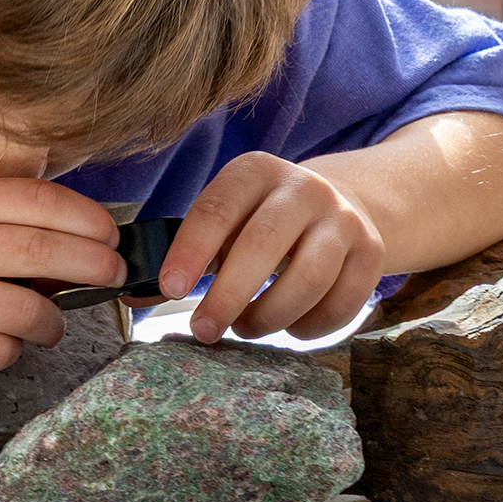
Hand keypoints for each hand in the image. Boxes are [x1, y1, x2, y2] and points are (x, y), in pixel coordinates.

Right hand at [0, 177, 119, 376]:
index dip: (85, 218)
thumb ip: (6, 218)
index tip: (111, 234)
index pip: (34, 201)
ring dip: (54, 321)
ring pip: (25, 311)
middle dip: (91, 264)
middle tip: (113, 274)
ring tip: (52, 323)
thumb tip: (90, 237)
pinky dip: (15, 349)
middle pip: (38, 251)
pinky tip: (7, 340)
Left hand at [161, 152, 385, 342]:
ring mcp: (344, 219)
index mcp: (256, 171)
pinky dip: (311, 327)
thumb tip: (130, 294)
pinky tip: (289, 327)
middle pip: (264, 244)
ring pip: (310, 277)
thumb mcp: (225, 222)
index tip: (169, 290)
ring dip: (270, 315)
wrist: (338, 206)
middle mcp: (304, 188)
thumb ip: (180, 257)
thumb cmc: (261, 222)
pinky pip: (343, 303)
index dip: (191, 250)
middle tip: (203, 329)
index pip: (218, 207)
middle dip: (228, 294)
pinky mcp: (372, 252)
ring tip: (246, 327)